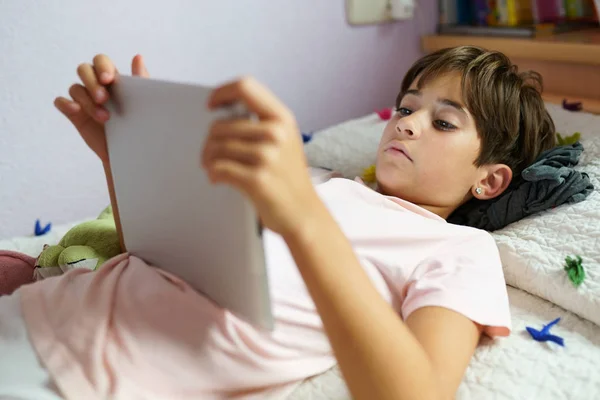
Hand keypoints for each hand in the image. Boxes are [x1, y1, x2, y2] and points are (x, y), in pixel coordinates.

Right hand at [54, 54, 149, 162]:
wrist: (131, 151)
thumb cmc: (138, 124)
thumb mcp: (142, 102)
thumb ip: (140, 80)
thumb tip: (138, 56)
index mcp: (112, 79)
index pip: (101, 61)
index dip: (102, 66)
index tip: (109, 79)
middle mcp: (96, 85)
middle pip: (84, 70)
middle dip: (92, 82)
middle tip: (103, 98)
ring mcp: (84, 99)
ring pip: (75, 88)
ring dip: (87, 101)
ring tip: (104, 118)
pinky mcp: (75, 114)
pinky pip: (61, 102)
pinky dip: (65, 104)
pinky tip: (76, 110)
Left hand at [202, 77, 320, 236]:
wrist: (304, 213)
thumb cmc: (289, 178)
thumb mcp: (285, 140)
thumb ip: (261, 122)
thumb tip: (221, 113)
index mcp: (282, 119)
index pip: (245, 87)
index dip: (222, 93)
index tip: (212, 105)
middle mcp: (276, 134)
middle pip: (221, 124)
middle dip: (209, 141)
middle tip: (211, 154)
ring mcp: (267, 157)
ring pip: (216, 147)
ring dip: (208, 159)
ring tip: (213, 167)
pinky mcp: (257, 179)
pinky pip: (218, 168)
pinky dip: (212, 174)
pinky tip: (217, 179)